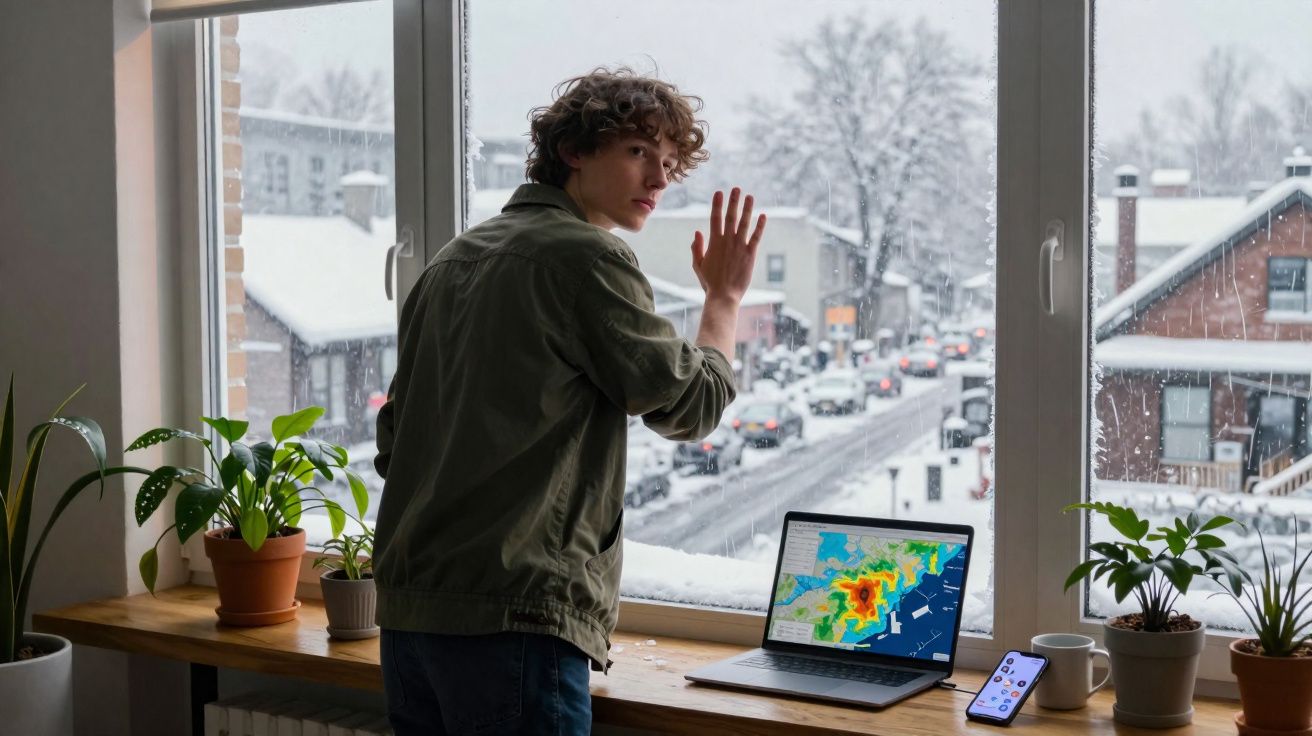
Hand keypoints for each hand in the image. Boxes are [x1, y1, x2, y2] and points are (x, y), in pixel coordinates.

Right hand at [690, 187, 766, 302]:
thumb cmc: (710, 282)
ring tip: (750, 196)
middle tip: (736, 188)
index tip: (719, 192)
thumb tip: (697, 232)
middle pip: (731, 216)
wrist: (724, 296)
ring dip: (747, 208)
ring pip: (744, 223)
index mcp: (714, 242)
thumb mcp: (698, 265)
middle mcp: (727, 241)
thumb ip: (697, 248)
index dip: (717, 204)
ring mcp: (739, 246)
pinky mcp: (750, 254)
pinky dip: (760, 225)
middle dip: (733, 201)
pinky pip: (756, 236)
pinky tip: (763, 215)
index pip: (714, 218)